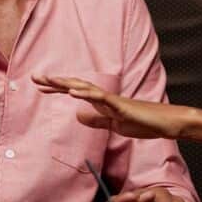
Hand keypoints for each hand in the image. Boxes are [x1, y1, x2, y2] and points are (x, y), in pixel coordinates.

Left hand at [32, 75, 189, 139]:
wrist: (166, 122)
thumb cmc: (143, 122)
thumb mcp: (114, 125)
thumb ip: (96, 120)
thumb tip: (78, 116)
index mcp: (102, 102)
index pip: (75, 93)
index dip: (57, 88)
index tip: (40, 85)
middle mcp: (105, 97)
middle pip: (76, 86)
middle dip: (56, 82)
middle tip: (35, 77)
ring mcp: (113, 101)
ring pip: (87, 89)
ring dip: (68, 84)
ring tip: (50, 80)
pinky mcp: (122, 107)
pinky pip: (102, 100)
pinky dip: (87, 95)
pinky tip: (74, 93)